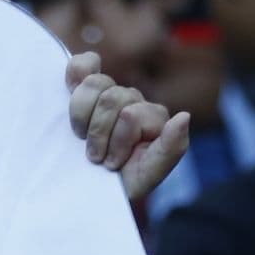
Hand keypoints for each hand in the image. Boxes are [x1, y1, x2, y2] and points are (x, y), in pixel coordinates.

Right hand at [65, 53, 192, 203]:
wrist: (93, 191)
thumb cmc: (122, 184)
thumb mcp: (148, 177)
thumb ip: (171, 149)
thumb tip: (184, 116)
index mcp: (154, 118)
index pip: (131, 114)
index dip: (117, 141)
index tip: (113, 165)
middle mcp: (135, 101)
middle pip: (112, 98)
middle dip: (99, 133)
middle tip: (97, 157)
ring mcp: (110, 92)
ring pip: (94, 83)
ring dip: (81, 117)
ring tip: (83, 138)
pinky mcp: (87, 87)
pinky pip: (83, 64)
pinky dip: (76, 73)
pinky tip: (71, 88)